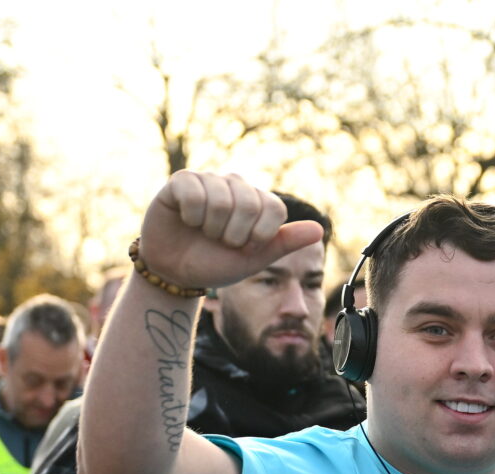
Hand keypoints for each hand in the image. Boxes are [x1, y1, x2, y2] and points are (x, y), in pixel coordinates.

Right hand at [139, 171, 324, 290]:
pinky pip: (194, 193)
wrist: (175, 272)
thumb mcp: (254, 259)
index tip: (244, 247)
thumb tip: (319, 229)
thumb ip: (285, 242)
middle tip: (220, 240)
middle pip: (250, 204)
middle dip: (234, 235)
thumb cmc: (215, 263)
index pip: (274, 209)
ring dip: (211, 228)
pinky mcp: (182, 181)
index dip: (259, 236)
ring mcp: (209, 180)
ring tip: (203, 231)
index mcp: (258, 202)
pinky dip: (191, 216)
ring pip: (221, 200)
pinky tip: (186, 219)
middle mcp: (236, 185)